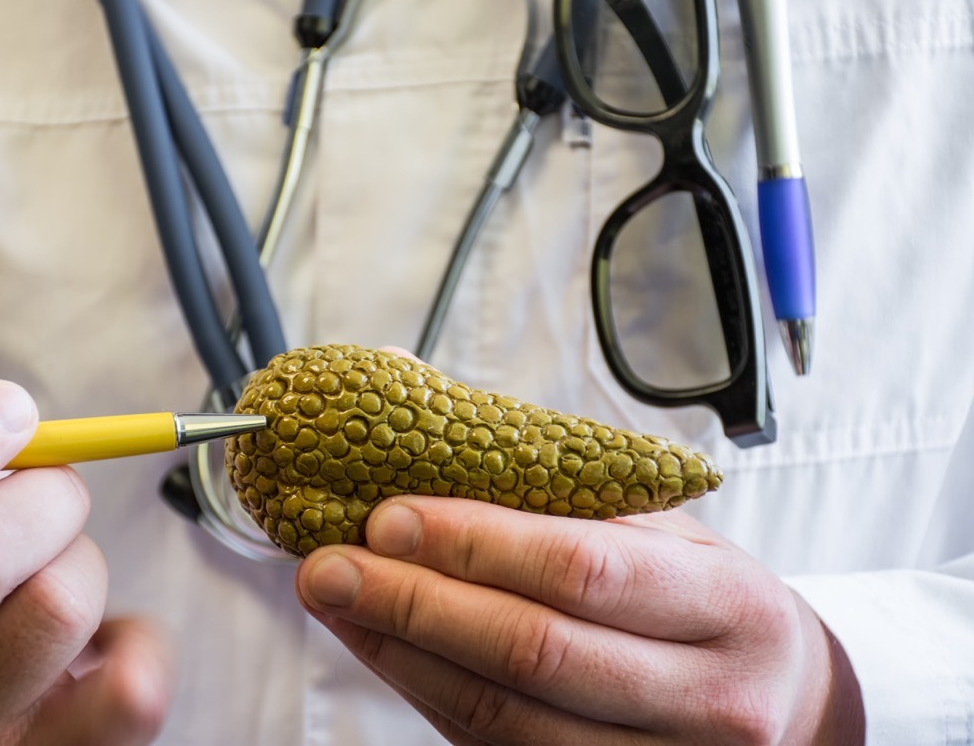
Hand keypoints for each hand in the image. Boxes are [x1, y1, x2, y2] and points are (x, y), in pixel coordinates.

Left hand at [297, 496, 863, 744]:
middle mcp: (707, 698)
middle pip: (532, 652)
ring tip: (338, 604)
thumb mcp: (664, 532)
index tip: (389, 515)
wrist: (783, 704)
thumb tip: (420, 400)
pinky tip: (384, 650)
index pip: (582, 568)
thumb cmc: (707, 601)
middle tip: (332, 565)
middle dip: (414, 603)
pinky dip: (427, 695)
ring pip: (503, 716)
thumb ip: (557, 481)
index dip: (475, 543)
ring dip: (402, 654)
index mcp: (727, 604)